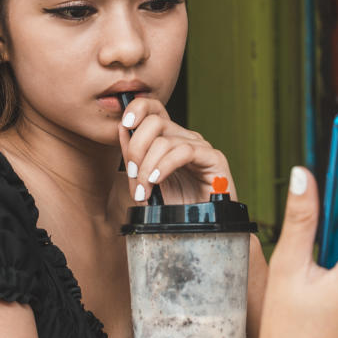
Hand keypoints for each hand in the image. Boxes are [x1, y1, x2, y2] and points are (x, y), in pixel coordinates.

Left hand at [118, 97, 234, 204]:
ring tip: (145, 190)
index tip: (126, 124)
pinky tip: (157, 181)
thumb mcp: (145, 181)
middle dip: (136, 149)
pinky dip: (165, 166)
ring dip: (147, 167)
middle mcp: (185, 137)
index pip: (154, 109)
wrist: (197, 229)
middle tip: (133, 175)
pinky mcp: (214, 158)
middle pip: (154, 122)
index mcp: (169, 138)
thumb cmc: (174, 206)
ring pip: (165, 141)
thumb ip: (134, 157)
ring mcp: (200, 147)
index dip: (138, 108)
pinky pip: (184, 152)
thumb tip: (122, 129)